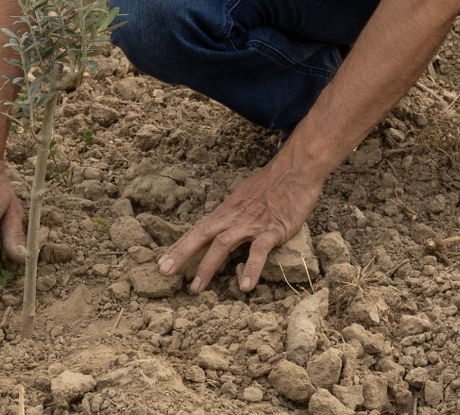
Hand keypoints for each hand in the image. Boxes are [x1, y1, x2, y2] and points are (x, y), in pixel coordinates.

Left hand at [159, 157, 323, 292]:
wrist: (297, 170)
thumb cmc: (273, 185)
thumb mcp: (246, 199)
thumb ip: (234, 215)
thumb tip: (224, 230)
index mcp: (227, 211)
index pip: (199, 229)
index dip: (180, 246)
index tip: (162, 263)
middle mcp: (234, 217)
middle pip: (202, 234)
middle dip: (181, 253)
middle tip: (164, 272)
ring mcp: (253, 223)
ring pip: (223, 244)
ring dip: (208, 267)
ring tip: (196, 289)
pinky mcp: (273, 229)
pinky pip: (259, 250)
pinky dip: (251, 267)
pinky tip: (246, 286)